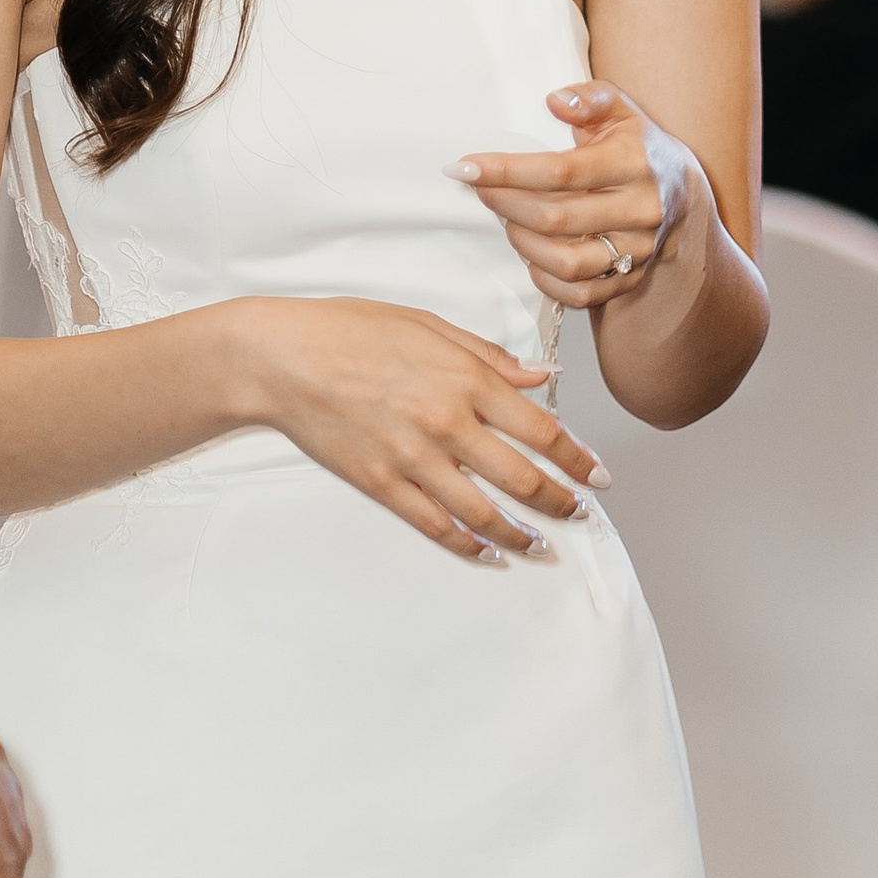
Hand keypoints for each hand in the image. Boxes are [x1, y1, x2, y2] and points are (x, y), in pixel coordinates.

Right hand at [226, 293, 601, 565]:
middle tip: (580, 514)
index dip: (577, 458)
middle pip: (522, 479)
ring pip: (483, 513)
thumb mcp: (426, 325)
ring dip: (521, 535)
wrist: (280, 358)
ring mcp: (414, 459)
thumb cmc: (349, 330)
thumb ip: (487, 355)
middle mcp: (447, 423)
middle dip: (561, 503)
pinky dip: (466, 544)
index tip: (597, 475)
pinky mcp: (381, 484)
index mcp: (465, 378)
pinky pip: (435, 525)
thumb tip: (540, 375)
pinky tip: (485, 552)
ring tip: (541, 545)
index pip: (541, 430)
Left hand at [455, 83, 698, 311]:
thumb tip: (553, 101)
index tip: (467, 167)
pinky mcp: (632, 278)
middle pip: (556, 218)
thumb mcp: (620, 111)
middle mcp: (641, 209)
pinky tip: (531, 254)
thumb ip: (590, 99)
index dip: (508, 171)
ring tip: (507, 220)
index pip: (561, 172)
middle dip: (505, 204)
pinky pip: (580, 293)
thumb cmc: (637, 146)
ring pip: (567, 261)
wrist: (682, 196)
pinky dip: (546, 278)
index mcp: (634, 162)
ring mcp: (639, 249)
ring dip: (522, 243)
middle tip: (481, 190)